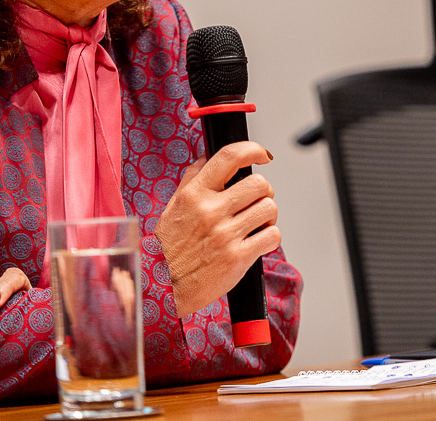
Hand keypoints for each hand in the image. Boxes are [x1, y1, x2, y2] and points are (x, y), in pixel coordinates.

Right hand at [154, 141, 279, 316]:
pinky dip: (270, 237)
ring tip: (257, 222)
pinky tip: (258, 240)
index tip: (261, 154)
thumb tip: (208, 157)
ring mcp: (225, 234)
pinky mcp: (238, 257)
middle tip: (257, 200)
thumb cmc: (169, 247)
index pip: (229, 157)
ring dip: (268, 215)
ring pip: (269, 208)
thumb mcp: (174, 206)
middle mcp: (211, 211)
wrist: (163, 285)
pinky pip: (271, 236)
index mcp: (195, 194)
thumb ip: (193, 179)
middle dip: (264, 191)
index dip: (253, 149)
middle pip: (259, 183)